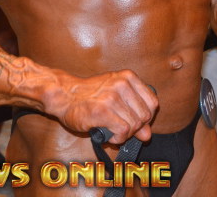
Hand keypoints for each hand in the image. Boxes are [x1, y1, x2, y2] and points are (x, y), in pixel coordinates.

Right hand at [44, 69, 158, 144]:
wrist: (64, 95)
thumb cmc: (90, 97)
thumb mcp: (116, 98)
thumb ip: (134, 114)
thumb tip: (147, 136)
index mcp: (129, 77)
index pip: (152, 103)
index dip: (146, 118)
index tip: (136, 123)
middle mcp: (122, 84)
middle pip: (144, 116)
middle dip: (135, 129)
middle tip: (121, 130)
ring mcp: (112, 97)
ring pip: (134, 125)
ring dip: (125, 135)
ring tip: (113, 132)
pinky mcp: (102, 111)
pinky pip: (123, 131)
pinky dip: (118, 139)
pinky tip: (109, 136)